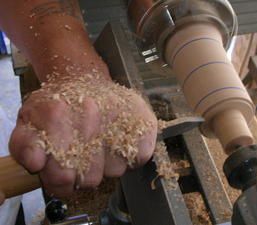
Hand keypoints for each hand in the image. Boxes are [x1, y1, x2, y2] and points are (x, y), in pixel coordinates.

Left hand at [9, 73, 156, 197]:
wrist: (82, 78)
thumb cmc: (56, 106)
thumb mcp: (28, 122)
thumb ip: (24, 146)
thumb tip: (37, 164)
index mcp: (55, 116)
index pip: (61, 177)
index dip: (61, 181)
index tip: (62, 171)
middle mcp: (90, 114)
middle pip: (90, 178)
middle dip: (84, 173)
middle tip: (82, 155)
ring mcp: (120, 118)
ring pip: (115, 170)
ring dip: (107, 163)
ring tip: (101, 144)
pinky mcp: (144, 122)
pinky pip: (139, 157)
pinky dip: (131, 156)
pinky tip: (119, 143)